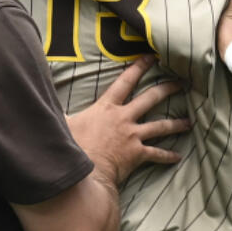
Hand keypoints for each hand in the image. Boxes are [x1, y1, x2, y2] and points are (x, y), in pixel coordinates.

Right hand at [66, 56, 189, 184]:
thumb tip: (42, 96)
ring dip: (176, 124)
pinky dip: (168, 156)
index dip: (139, 67)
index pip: (125, 81)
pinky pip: (157, 154)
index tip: (152, 57)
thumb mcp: (61, 123)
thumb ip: (59, 110)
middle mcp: (124, 118)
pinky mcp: (137, 154)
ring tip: (189, 122)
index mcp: (106, 107)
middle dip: (167, 88)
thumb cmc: (70, 147)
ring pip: (161, 126)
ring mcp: (132, 136)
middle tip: (181, 82)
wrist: (81, 173)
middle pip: (151, 98)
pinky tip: (178, 157)